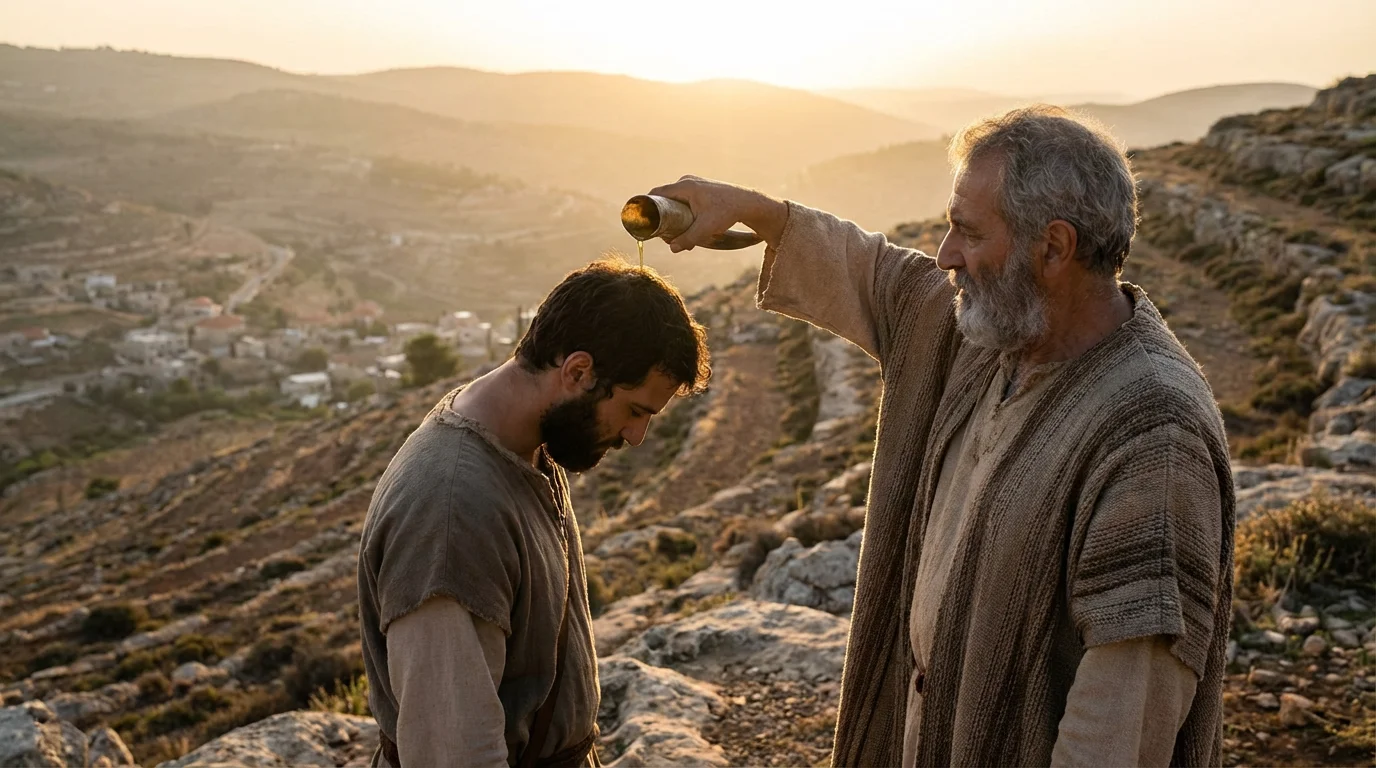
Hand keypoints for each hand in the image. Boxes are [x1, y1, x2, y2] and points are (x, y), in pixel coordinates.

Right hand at [647, 175, 787, 251]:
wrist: (748, 203)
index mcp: (684, 186)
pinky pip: (684, 200)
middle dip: (664, 217)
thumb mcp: (706, 228)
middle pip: (665, 199)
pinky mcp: (701, 189)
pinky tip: (690, 227)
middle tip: (666, 235)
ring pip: (676, 201)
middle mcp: (687, 181)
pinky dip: (684, 213)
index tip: (644, 221)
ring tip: (681, 235)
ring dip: (675, 217)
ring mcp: (694, 184)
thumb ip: (688, 239)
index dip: (647, 206)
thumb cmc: (727, 212)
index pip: (657, 193)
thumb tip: (672, 248)